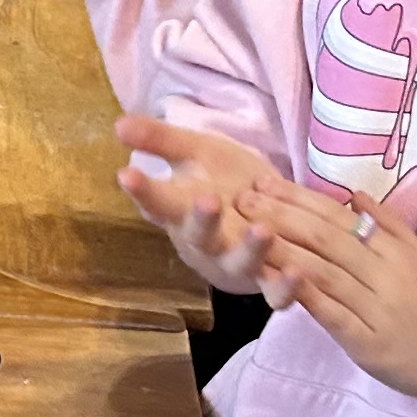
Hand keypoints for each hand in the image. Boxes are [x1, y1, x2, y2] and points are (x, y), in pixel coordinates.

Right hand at [116, 112, 291, 295]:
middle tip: (207, 200)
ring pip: (239, 263)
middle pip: (199, 236)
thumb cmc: (219, 182)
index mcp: (181, 212)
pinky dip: (285, 288)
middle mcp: (205, 242)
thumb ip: (160, 140)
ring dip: (250, 251)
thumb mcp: (193, 152)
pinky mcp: (267, 279)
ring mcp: (236, 263)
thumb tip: (118, 123)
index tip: (126, 173)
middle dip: (202, 221)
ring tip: (262, 230)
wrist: (257, 214)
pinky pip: (274, 292)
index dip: (142, 190)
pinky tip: (298, 272)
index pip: (157, 199)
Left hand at [240, 172, 416, 407]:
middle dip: (280, 215)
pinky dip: (303, 294)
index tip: (262, 182)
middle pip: (325, 237)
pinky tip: (275, 280)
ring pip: (323, 271)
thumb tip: (357, 195)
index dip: (298, 198)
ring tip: (244, 231)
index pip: (338, 217)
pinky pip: (332, 314)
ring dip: (282, 248)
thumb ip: (391, 226)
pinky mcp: (370, 343)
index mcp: (395, 250)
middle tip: (240, 198)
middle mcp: (385, 272)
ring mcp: (377, 307)